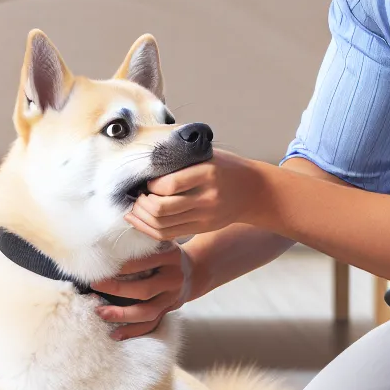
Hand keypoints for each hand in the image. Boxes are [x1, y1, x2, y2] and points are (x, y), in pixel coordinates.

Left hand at [89, 245, 194, 339]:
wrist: (194, 271)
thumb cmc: (167, 253)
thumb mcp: (161, 239)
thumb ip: (142, 238)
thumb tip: (109, 236)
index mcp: (171, 257)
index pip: (144, 262)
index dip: (121, 266)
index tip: (101, 267)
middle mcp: (174, 279)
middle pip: (144, 289)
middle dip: (116, 289)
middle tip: (95, 286)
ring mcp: (172, 298)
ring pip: (148, 312)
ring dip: (122, 315)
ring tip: (100, 312)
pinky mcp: (168, 311)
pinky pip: (151, 325)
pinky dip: (133, 331)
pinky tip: (115, 334)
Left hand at [124, 150, 270, 240]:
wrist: (254, 191)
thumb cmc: (226, 167)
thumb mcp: (208, 155)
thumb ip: (181, 160)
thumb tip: (145, 166)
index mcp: (207, 174)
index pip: (169, 185)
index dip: (150, 185)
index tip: (146, 180)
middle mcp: (206, 198)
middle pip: (162, 209)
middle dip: (141, 204)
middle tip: (137, 195)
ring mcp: (204, 216)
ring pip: (162, 225)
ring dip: (142, 218)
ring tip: (135, 208)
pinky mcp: (202, 228)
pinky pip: (169, 234)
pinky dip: (149, 229)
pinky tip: (141, 220)